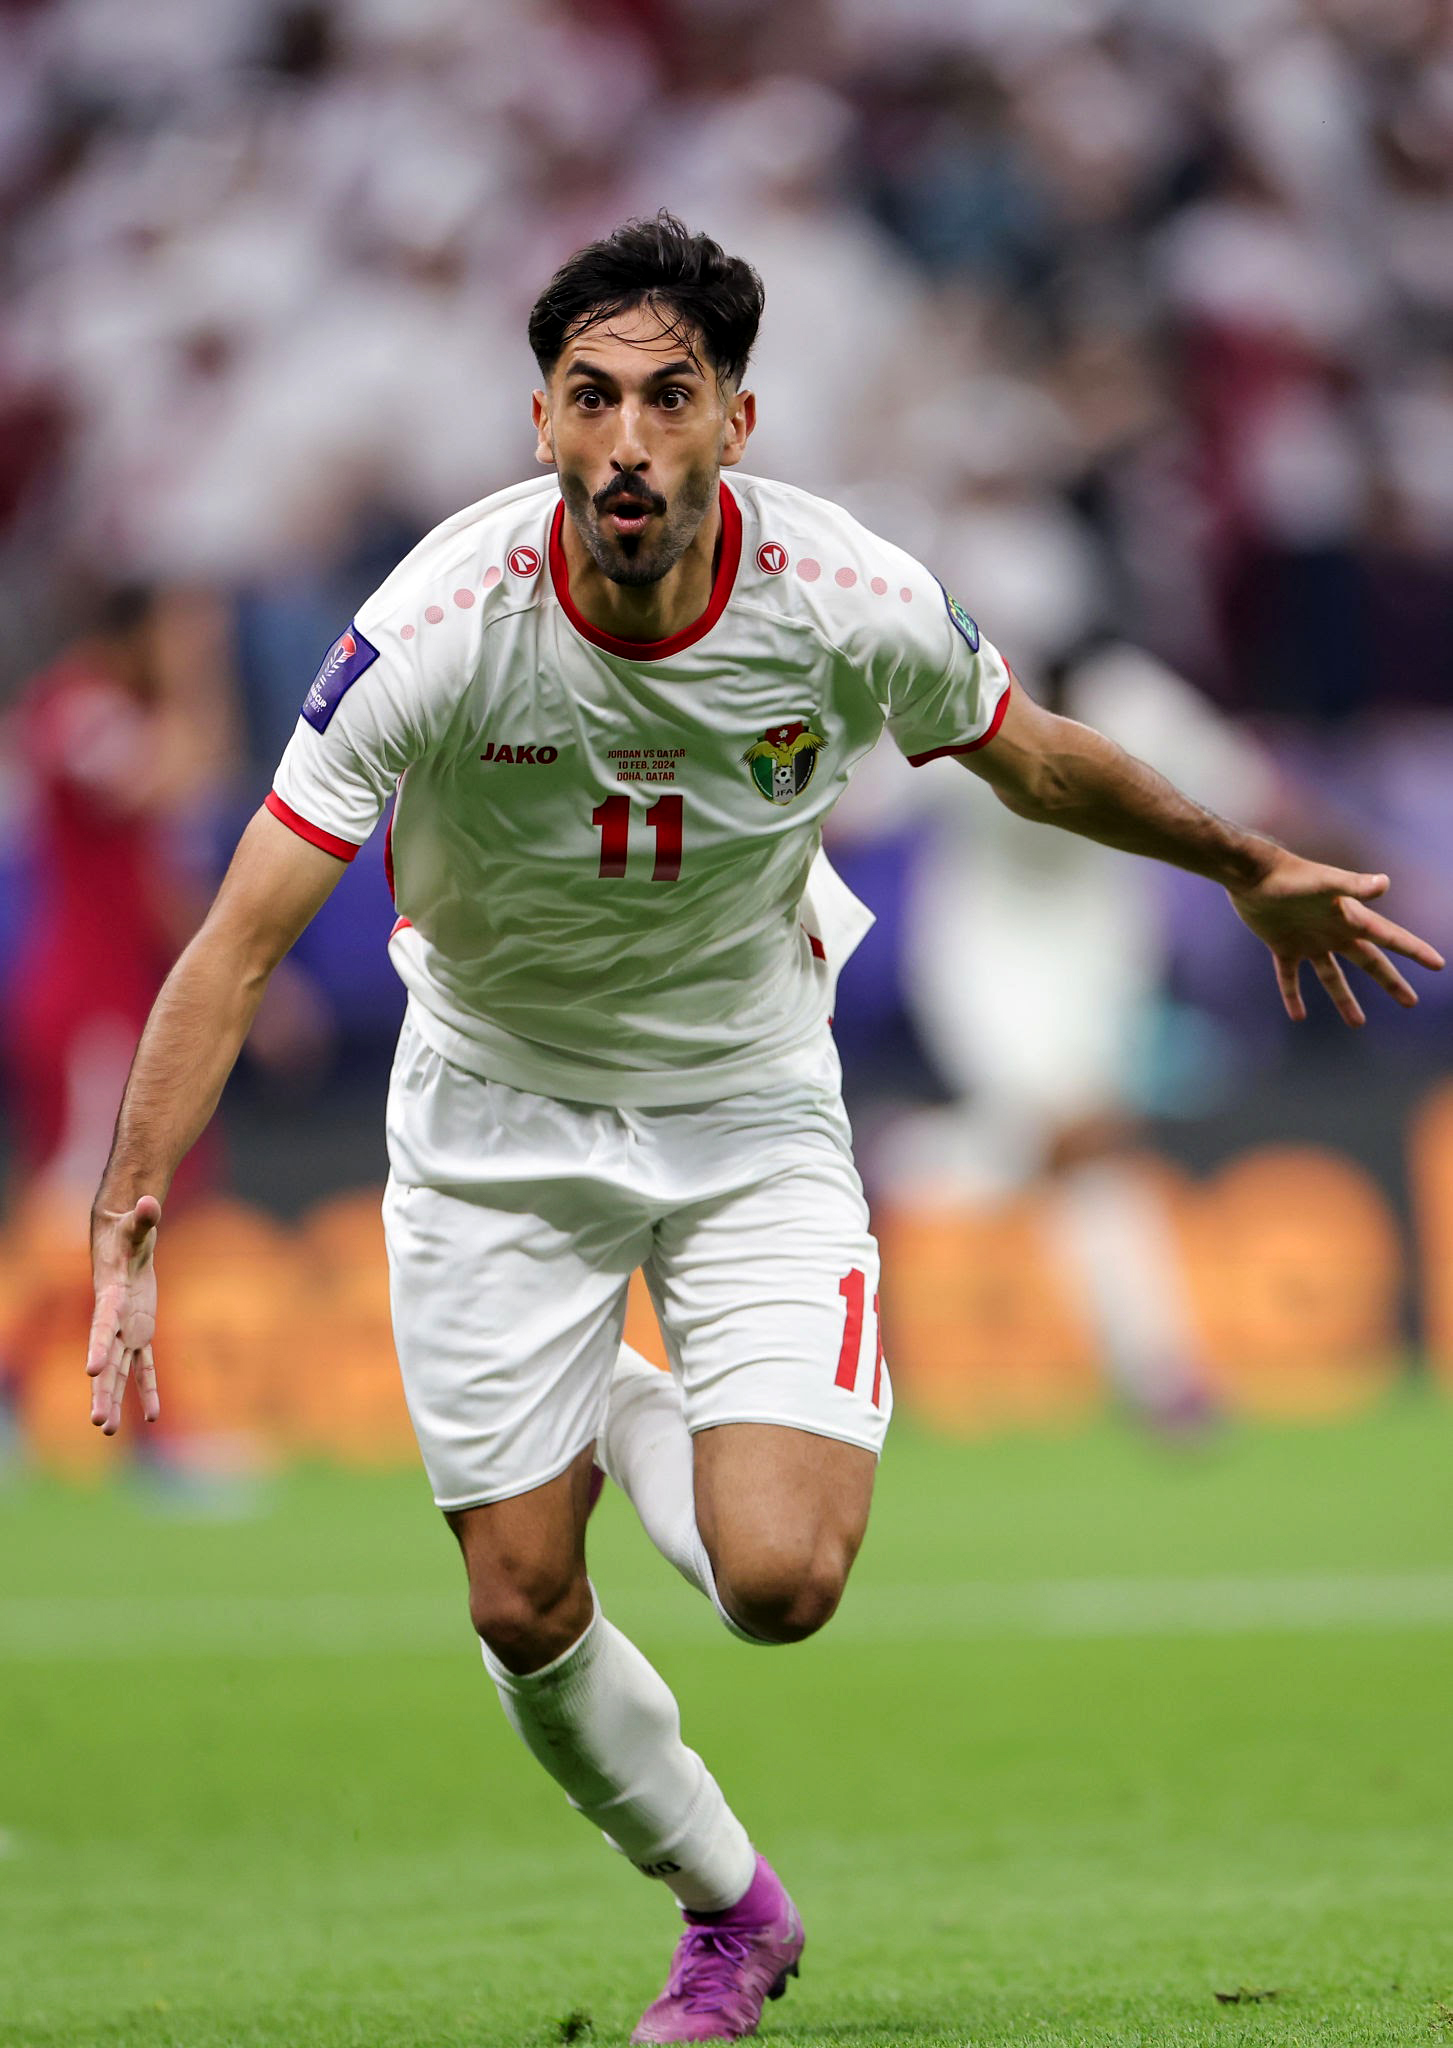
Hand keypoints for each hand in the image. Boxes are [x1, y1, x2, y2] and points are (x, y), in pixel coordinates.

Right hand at [87, 1196, 161, 1434]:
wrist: (122, 1243)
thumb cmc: (128, 1232)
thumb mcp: (136, 1225)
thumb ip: (143, 1218)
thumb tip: (150, 1201)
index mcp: (110, 1298)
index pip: (101, 1326)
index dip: (96, 1346)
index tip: (90, 1370)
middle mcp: (114, 1321)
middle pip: (106, 1361)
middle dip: (102, 1391)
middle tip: (97, 1422)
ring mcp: (126, 1331)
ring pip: (119, 1372)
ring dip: (114, 1399)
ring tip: (105, 1430)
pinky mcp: (140, 1334)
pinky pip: (145, 1367)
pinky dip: (148, 1389)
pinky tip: (152, 1416)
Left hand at [1230, 855, 1443, 1026]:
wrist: (1253, 874)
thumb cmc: (1291, 876)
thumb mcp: (1326, 883)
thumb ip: (1354, 886)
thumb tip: (1385, 883)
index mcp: (1350, 918)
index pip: (1390, 937)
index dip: (1414, 950)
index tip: (1438, 964)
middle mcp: (1334, 932)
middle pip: (1369, 962)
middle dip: (1390, 982)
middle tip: (1411, 1002)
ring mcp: (1309, 941)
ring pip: (1332, 977)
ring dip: (1344, 1000)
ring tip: (1358, 1025)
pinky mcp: (1283, 946)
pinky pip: (1290, 977)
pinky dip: (1292, 995)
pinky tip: (1297, 1016)